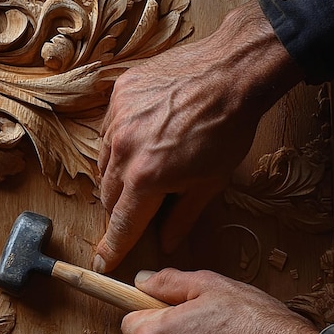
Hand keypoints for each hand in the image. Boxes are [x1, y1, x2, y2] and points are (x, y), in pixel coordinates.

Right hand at [95, 0, 302, 272]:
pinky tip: (143, 136)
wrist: (233, 70)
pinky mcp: (119, 96)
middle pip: (107, 196)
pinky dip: (120, 143)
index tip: (100, 262)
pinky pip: (108, 131)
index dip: (111, 247)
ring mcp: (118, 119)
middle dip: (119, 208)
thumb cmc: (227, 130)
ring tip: (144, 167)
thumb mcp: (210, 183)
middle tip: (137, 207)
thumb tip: (167, 243)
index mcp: (147, 177)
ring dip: (118, 175)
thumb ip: (182, 217)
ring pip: (104, 164)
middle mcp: (124, 150)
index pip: (122, 223)